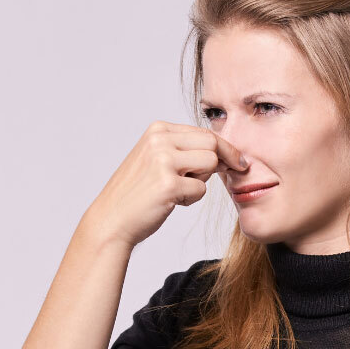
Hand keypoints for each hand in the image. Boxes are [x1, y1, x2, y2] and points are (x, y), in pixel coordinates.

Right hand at [83, 121, 246, 248]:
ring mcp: (163, 160)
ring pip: (211, 164)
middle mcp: (159, 140)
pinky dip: (190, 199)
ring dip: (201, 181)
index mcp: (158, 129)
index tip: (238, 161)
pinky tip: (170, 202)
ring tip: (179, 190)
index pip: (204, 132)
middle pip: (213, 143)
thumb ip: (183, 148)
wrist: (111, 219)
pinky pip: (201, 189)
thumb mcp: (156, 158)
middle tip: (209, 178)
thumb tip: (225, 150)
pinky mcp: (167, 184)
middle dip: (219, 163)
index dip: (224, 148)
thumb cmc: (138, 193)